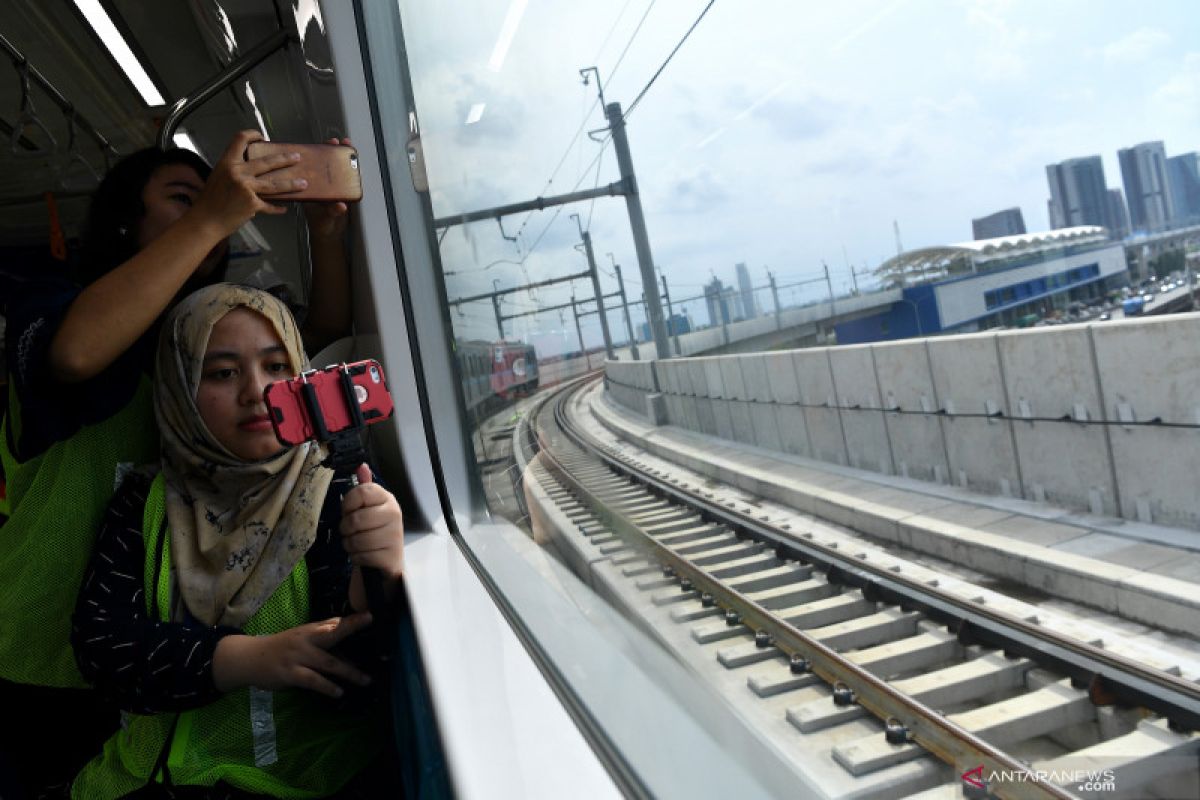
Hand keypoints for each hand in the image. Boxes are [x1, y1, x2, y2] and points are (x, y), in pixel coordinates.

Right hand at [187, 130, 306, 237]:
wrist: (205, 220)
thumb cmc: (210, 201)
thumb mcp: (218, 177)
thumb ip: (234, 170)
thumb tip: (252, 169)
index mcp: (227, 163)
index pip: (240, 139)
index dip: (252, 134)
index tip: (262, 137)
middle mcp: (237, 172)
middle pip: (267, 161)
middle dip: (285, 159)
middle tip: (296, 158)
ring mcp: (246, 188)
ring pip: (275, 184)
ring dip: (292, 184)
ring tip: (304, 183)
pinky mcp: (252, 203)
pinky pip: (269, 205)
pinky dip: (276, 207)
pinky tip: (284, 208)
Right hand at [213, 613, 373, 697]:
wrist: (250, 658)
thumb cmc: (282, 648)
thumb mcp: (302, 637)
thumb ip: (323, 634)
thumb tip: (345, 630)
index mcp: (310, 630)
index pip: (334, 622)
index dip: (352, 620)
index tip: (370, 615)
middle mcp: (306, 640)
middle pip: (331, 633)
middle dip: (350, 628)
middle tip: (370, 622)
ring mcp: (298, 657)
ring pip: (327, 662)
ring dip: (348, 671)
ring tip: (365, 680)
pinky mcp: (290, 673)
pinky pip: (312, 680)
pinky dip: (327, 686)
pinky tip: (338, 692)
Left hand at [302, 137, 353, 239]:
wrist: (328, 234)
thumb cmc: (321, 225)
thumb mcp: (325, 219)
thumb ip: (332, 212)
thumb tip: (340, 205)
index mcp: (311, 190)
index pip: (312, 168)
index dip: (316, 155)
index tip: (322, 147)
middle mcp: (319, 186)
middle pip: (323, 165)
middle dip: (331, 152)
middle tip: (338, 142)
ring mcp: (329, 188)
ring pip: (334, 169)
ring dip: (341, 158)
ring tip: (348, 147)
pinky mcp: (340, 192)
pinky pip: (344, 178)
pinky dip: (349, 170)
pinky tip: (355, 162)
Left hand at [341, 464, 404, 579]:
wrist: (388, 558)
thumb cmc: (374, 529)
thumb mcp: (368, 507)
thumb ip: (364, 488)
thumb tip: (361, 466)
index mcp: (387, 498)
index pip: (360, 492)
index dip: (348, 504)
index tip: (350, 511)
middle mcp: (394, 514)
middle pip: (355, 519)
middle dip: (346, 529)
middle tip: (352, 531)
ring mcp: (394, 535)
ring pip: (356, 539)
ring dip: (350, 545)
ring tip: (357, 544)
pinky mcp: (390, 555)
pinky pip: (360, 555)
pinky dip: (356, 557)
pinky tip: (364, 554)